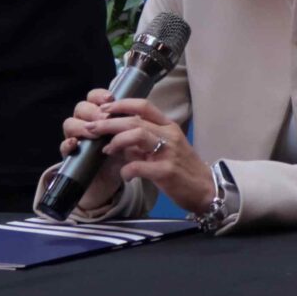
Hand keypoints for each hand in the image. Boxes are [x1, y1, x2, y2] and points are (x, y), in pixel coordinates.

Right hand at [58, 85, 128, 205]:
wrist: (112, 179)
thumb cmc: (122, 154)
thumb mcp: (129, 138)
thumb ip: (129, 126)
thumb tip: (134, 116)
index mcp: (100, 114)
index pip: (94, 97)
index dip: (99, 95)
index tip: (110, 98)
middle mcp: (86, 122)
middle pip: (81, 107)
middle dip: (93, 111)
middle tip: (104, 118)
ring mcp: (76, 137)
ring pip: (70, 123)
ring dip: (82, 126)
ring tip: (94, 133)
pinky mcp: (70, 155)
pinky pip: (64, 146)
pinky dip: (68, 144)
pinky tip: (75, 143)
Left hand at [77, 95, 213, 214]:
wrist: (205, 190)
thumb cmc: (183, 170)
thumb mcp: (164, 151)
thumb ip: (141, 144)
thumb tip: (116, 141)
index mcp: (169, 127)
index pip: (144, 106)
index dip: (121, 105)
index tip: (104, 109)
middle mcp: (170, 135)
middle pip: (134, 120)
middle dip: (108, 123)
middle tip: (91, 128)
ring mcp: (169, 152)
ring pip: (137, 134)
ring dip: (116, 141)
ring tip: (105, 150)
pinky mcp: (166, 171)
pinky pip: (138, 166)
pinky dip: (126, 170)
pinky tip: (125, 175)